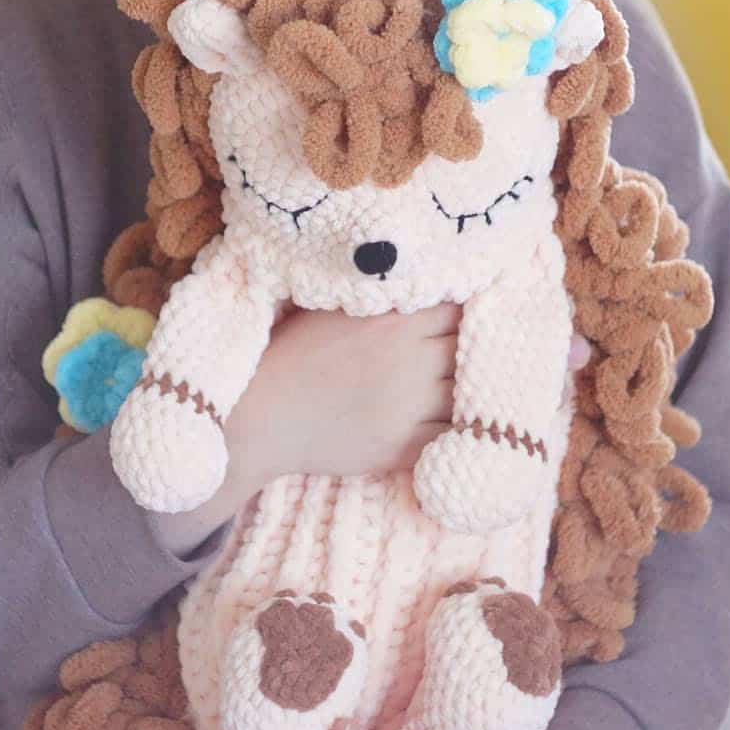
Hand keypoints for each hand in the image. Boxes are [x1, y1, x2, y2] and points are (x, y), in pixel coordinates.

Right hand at [227, 303, 459, 485]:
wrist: (260, 415)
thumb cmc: (291, 353)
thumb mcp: (337, 309)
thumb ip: (385, 299)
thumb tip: (424, 283)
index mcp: (395, 320)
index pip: (460, 307)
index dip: (463, 311)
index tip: (461, 316)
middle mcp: (410, 360)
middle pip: (470, 347)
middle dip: (469, 346)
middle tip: (464, 349)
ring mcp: (410, 406)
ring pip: (469, 393)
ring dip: (468, 388)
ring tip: (460, 385)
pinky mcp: (403, 445)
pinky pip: (452, 436)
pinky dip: (456, 429)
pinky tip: (447, 422)